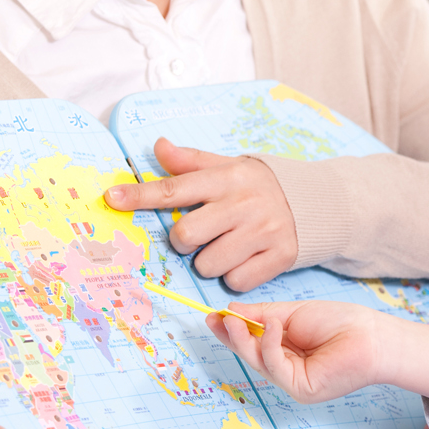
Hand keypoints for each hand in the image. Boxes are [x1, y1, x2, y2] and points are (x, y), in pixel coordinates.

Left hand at [102, 137, 297, 290]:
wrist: (316, 203)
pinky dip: (235, 275)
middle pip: (186, 236)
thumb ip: (191, 162)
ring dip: (210, 262)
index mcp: (227, 178)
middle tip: (202, 234)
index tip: (112, 198)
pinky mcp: (280, 256)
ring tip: (228, 245)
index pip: (175, 188)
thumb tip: (158, 147)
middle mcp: (244, 204)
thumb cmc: (258, 186)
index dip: (140, 195)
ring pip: (208, 265)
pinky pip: (235, 281)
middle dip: (185, 241)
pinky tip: (247, 258)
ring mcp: (263, 231)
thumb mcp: (228, 167)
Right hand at [210, 300, 428, 410]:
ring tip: (235, 319)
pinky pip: (274, 365)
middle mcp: (287, 368)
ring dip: (244, 339)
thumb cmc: (340, 322)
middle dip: (232, 336)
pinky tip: (273, 324)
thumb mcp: (293, 313)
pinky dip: (269, 343)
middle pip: (251, 354)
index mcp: (286, 350)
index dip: (231, 331)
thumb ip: (262, 315)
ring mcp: (292, 381)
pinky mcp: (300, 388)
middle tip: (217, 318)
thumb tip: (231, 310)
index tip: (213, 316)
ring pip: (258, 362)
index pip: (252, 343)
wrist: (372, 336)